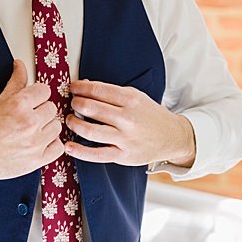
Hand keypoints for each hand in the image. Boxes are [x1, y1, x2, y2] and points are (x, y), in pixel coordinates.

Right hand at [0, 60, 63, 180]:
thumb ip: (14, 82)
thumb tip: (20, 65)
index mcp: (19, 105)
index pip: (44, 90)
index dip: (36, 96)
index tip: (30, 101)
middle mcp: (29, 123)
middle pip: (52, 108)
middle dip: (40, 112)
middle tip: (26, 118)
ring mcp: (34, 143)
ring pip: (56, 127)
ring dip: (46, 128)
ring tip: (30, 132)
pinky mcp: (37, 160)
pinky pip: (58, 147)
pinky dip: (50, 145)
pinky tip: (37, 144)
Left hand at [65, 79, 195, 167]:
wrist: (173, 137)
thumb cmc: (149, 115)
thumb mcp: (135, 97)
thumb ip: (110, 92)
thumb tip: (83, 85)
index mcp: (131, 100)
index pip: (98, 90)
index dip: (79, 88)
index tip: (72, 88)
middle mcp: (128, 119)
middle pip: (91, 109)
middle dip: (75, 104)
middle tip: (71, 104)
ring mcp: (125, 138)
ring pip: (90, 131)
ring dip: (74, 124)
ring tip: (70, 120)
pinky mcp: (123, 155)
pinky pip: (97, 154)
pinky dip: (79, 151)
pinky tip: (69, 146)